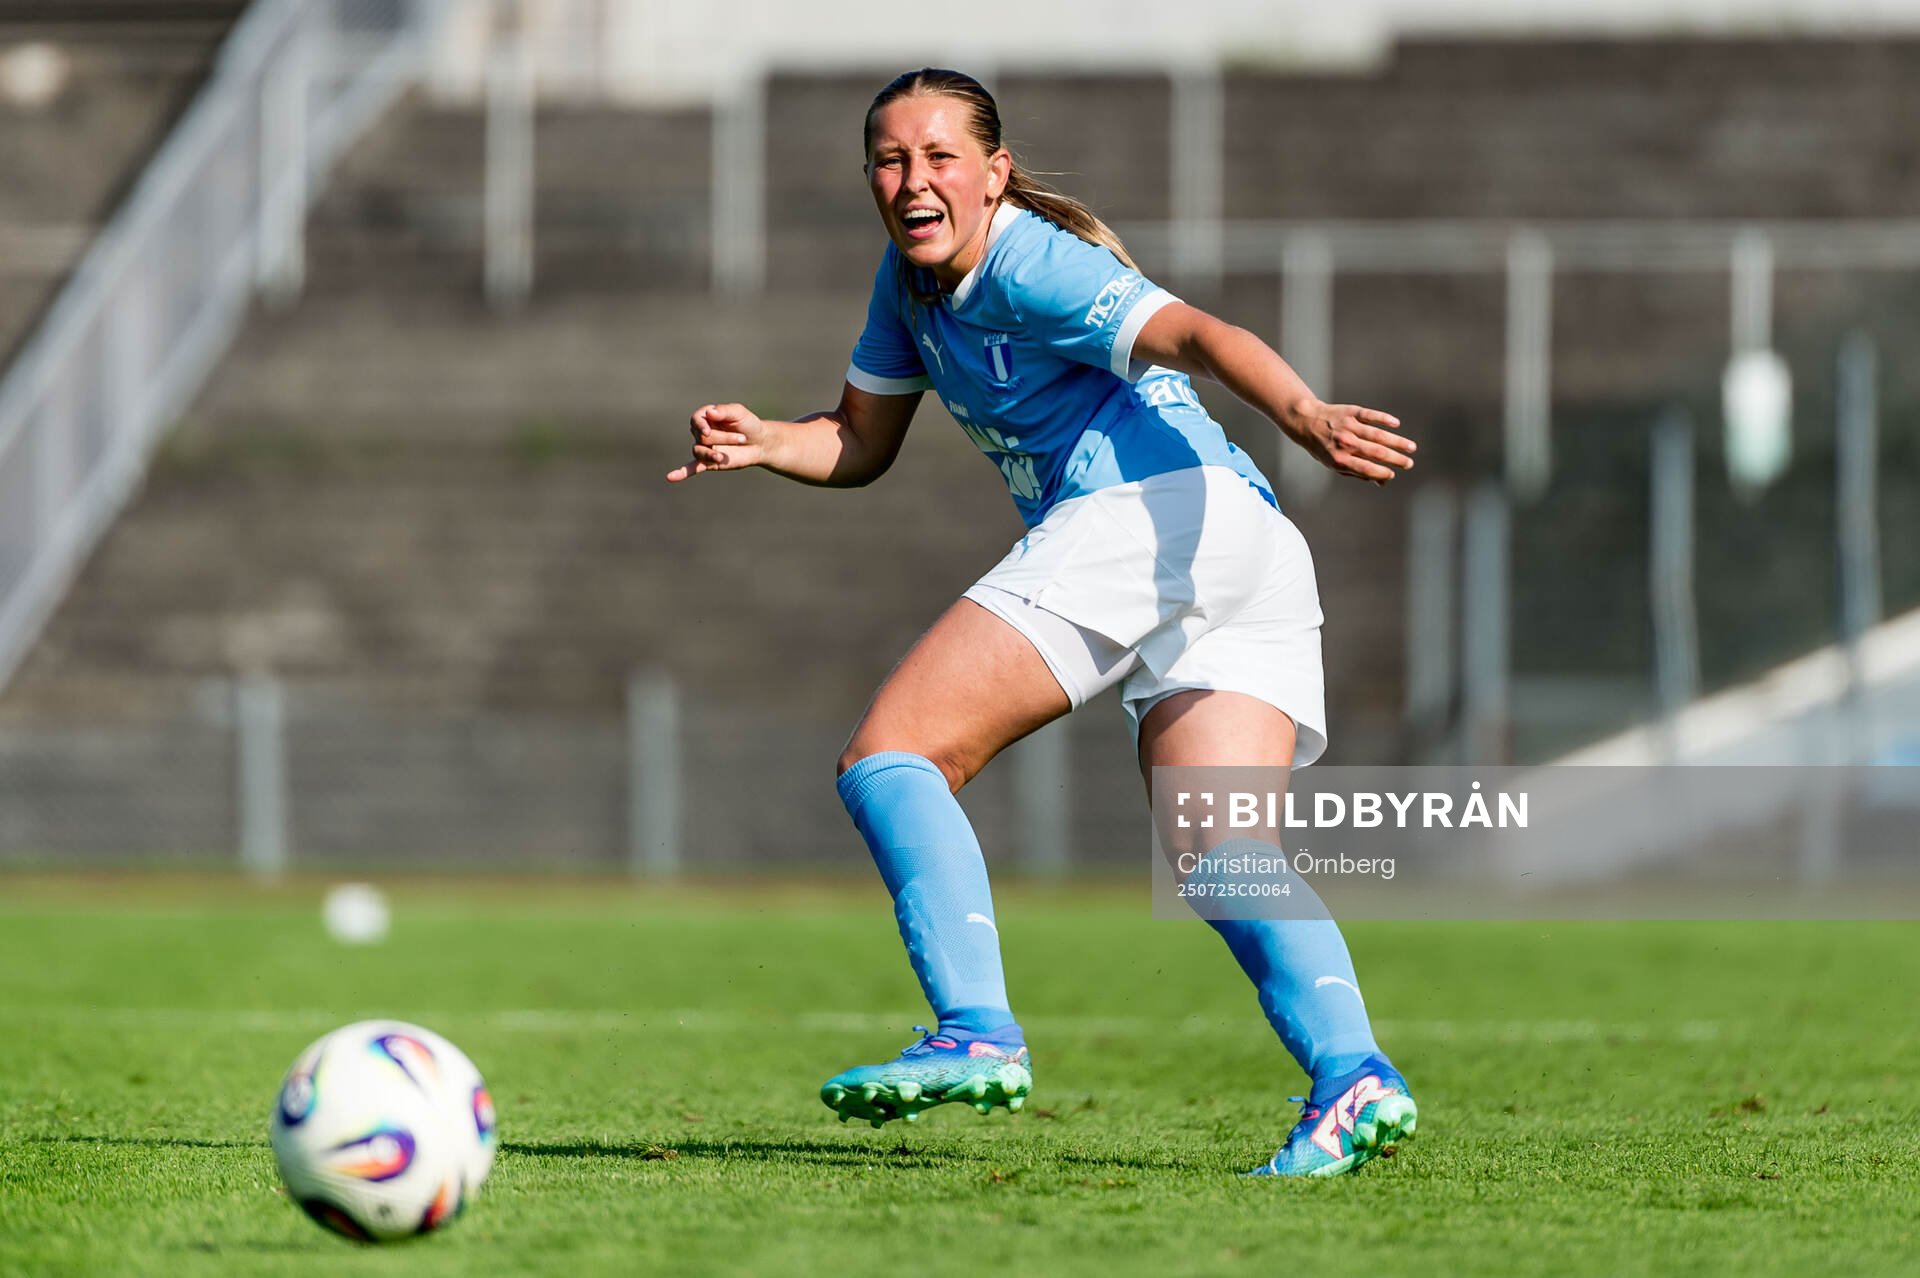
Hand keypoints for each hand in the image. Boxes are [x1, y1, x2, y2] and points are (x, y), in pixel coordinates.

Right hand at [666, 403, 770, 481]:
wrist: (759, 443)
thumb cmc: (748, 424)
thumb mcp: (739, 412)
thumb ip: (724, 411)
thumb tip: (709, 413)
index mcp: (707, 418)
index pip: (696, 419)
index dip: (700, 425)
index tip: (707, 431)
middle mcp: (702, 433)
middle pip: (702, 437)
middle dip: (723, 438)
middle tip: (742, 438)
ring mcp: (705, 448)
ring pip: (699, 451)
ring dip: (711, 454)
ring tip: (722, 456)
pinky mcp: (709, 462)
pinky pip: (692, 468)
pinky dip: (682, 473)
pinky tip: (671, 477)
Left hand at [1282, 400, 1414, 486]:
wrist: (1307, 421)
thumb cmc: (1324, 447)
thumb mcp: (1335, 464)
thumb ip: (1358, 472)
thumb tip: (1383, 482)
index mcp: (1339, 459)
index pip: (1366, 469)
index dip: (1382, 473)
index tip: (1393, 474)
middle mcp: (1345, 443)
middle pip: (1376, 453)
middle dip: (1395, 459)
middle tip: (1409, 463)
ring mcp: (1349, 427)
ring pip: (1378, 435)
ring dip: (1397, 442)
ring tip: (1411, 447)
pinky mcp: (1352, 412)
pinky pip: (1371, 415)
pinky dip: (1384, 419)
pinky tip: (1396, 424)